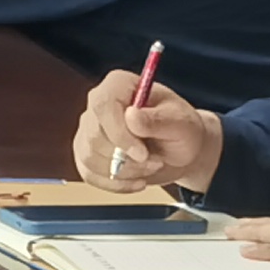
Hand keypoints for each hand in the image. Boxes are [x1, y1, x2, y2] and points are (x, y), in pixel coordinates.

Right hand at [71, 68, 222, 192]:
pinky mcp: (88, 153)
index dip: (119, 133)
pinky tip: (136, 180)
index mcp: (119, 85)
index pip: (103, 105)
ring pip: (90, 158)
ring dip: (124, 172)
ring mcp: (90, 129)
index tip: (142, 153)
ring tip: (148, 167)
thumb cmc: (182, 130)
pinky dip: (115, 184)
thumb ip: (157, 120)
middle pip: (95, 136)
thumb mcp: (181, 123)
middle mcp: (99, 105)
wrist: (181, 150)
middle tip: (155, 161)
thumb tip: (131, 116)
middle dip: (128, 159)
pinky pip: (89, 174)